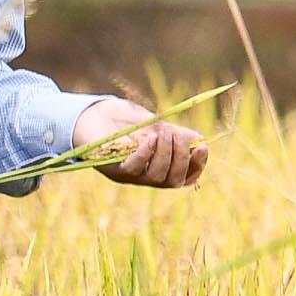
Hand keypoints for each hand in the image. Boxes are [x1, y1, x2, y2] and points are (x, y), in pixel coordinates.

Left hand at [79, 99, 205, 190]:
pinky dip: (144, 154)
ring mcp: (130, 175)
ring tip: (163, 132)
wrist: (91, 115)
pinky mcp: (113, 168)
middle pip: (173, 180)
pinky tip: (149, 138)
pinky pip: (133, 168)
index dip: (197, 166)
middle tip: (177, 135)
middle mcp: (146, 176)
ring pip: (156, 176)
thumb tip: (198, 139)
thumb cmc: (123, 121)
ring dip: (165, 154)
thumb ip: (173, 133)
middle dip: (181, 158)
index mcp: (159, 167)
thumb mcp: (153, 125)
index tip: (204, 146)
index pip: (185, 177)